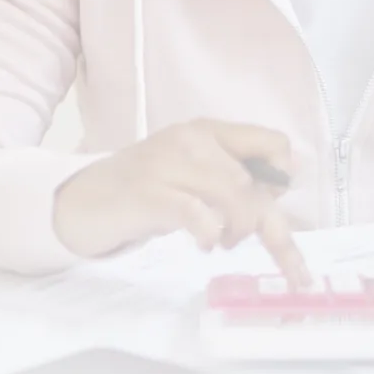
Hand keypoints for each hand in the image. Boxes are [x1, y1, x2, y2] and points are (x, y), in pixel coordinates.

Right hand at [52, 118, 311, 285]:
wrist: (83, 199)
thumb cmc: (148, 189)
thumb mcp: (195, 174)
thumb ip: (236, 175)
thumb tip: (289, 177)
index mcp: (210, 131)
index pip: (271, 142)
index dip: (281, 176)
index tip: (272, 202)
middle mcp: (193, 139)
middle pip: (251, 180)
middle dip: (259, 220)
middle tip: (240, 239)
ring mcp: (168, 163)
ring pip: (232, 193)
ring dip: (236, 229)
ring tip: (219, 242)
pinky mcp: (148, 193)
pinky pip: (196, 211)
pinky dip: (208, 231)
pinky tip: (202, 242)